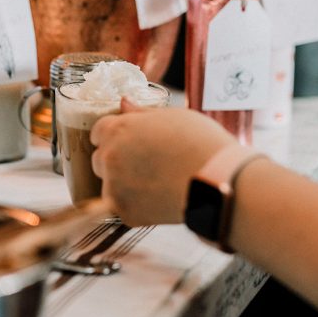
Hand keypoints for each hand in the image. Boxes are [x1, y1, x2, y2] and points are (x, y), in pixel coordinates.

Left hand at [90, 100, 234, 225]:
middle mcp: (109, 158)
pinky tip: (157, 198)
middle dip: (116, 160)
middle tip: (145, 163)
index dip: (113, 135)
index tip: (128, 142)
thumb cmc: (202, 143)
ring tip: (154, 182)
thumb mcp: (173, 116)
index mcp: (117, 129)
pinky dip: (135, 205)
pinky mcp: (125, 213)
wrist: (219, 181)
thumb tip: (124, 103)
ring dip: (123, 184)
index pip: (98, 132)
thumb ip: (141, 113)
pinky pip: (121, 207)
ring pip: (108, 185)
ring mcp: (114, 188)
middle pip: (100, 159)